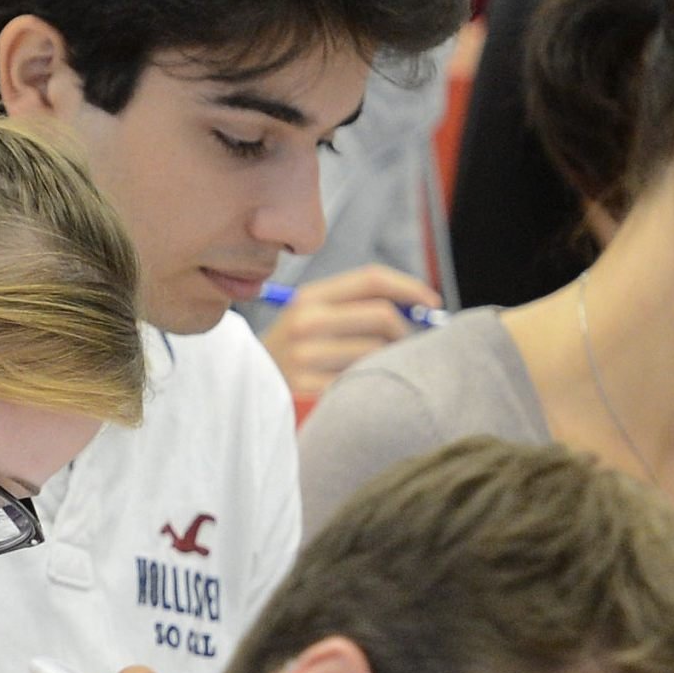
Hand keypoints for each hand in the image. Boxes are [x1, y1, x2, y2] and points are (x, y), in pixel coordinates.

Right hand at [259, 265, 437, 401]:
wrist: (241, 393)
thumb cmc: (291, 357)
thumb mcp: (309, 320)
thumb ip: (355, 309)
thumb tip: (419, 310)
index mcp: (308, 298)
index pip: (371, 279)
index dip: (409, 287)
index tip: (433, 302)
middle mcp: (305, 322)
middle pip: (382, 316)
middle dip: (406, 331)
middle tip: (407, 346)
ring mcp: (305, 357)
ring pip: (377, 353)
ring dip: (390, 362)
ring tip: (378, 371)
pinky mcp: (308, 390)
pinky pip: (362, 384)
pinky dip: (372, 386)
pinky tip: (362, 391)